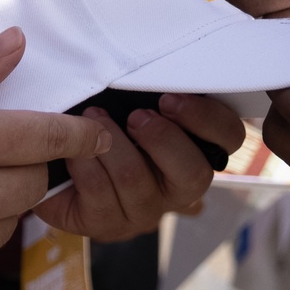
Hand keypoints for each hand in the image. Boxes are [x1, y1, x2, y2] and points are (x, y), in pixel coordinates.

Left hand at [35, 94, 244, 242]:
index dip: (207, 119)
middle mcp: (177, 188)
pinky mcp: (107, 225)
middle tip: (136, 116)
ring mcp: (144, 211)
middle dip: (162, 139)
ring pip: (136, 180)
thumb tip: (157, 64)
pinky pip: (100, 194)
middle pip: (195, 175)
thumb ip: (155, 92)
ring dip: (112, 142)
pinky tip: (74, 149)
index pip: (228, 139)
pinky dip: (84, 164)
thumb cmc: (109, 125)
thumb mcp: (136, 102)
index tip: (170, 99)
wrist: (61, 164)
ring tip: (93, 117)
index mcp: (195, 152)